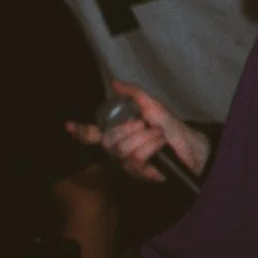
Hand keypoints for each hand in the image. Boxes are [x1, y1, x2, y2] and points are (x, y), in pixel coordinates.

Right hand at [64, 79, 207, 185]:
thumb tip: (114, 82)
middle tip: (145, 124)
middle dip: (128, 129)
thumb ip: (133, 94)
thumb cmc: (170, 126)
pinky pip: (136, 158)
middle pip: (108, 141)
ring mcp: (127, 164)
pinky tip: (160, 144)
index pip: (92, 135)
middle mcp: (119, 150)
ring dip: (145, 137)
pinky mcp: (139, 174)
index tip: (67, 125)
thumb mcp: (151, 105)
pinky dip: (151, 146)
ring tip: (158, 135)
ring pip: (123, 149)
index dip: (80, 131)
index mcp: (119, 133)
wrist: (190, 144)